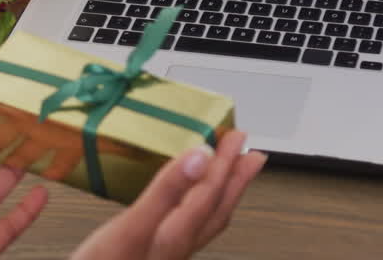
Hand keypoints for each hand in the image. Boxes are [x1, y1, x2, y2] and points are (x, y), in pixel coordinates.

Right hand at [72, 130, 266, 259]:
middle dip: (235, 179)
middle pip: (216, 207)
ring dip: (223, 193)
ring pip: (207, 220)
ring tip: (233, 174)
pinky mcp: (154, 256)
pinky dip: (199, 207)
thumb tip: (201, 158)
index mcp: (177, 234)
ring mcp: (168, 254)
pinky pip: (190, 226)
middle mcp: (178, 246)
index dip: (223, 161)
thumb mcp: (131, 226)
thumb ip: (167, 191)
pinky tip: (186, 204)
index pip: (210, 191)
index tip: (233, 135)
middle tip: (252, 154)